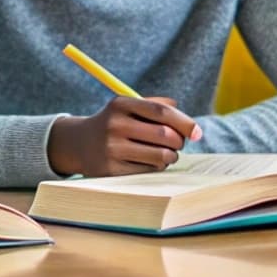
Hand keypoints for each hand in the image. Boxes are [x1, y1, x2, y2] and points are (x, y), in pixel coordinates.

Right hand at [46, 96, 200, 177]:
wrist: (79, 143)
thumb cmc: (115, 123)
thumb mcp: (129, 107)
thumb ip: (158, 106)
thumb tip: (189, 124)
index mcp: (121, 105)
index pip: (161, 112)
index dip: (184, 122)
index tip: (198, 133)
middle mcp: (114, 125)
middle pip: (164, 136)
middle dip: (179, 142)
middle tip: (177, 144)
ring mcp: (112, 149)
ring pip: (160, 156)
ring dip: (171, 157)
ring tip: (166, 154)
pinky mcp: (112, 170)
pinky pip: (149, 171)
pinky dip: (157, 167)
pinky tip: (149, 162)